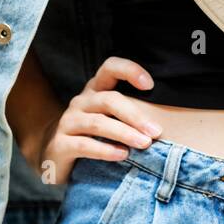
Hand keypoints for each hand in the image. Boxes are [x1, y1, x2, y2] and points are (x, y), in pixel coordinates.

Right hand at [35, 57, 162, 184]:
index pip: (110, 68)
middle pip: (109, 100)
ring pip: (98, 123)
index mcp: (96, 91)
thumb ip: (132, 113)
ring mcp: (68, 122)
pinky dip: (105, 150)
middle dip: (136, 116)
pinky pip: (84, 145)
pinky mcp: (60, 144)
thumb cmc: (93, 134)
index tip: (150, 85)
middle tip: (156, 132)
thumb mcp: (112, 118)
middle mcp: (81, 102)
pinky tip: (122, 155)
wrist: (53, 154)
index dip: (129, 70)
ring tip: (145, 144)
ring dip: (125, 133)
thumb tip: (170, 120)